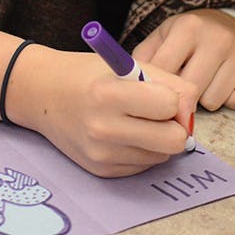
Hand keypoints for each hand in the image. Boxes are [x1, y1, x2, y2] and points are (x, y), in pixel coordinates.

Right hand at [8, 47, 196, 177]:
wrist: (43, 94)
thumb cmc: (90, 74)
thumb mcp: (128, 64)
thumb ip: (169, 83)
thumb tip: (191, 113)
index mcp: (109, 94)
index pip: (169, 105)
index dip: (171, 98)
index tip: (159, 92)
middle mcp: (103, 128)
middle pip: (173, 140)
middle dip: (173, 125)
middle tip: (159, 113)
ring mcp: (101, 153)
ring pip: (161, 156)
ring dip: (157, 139)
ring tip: (135, 120)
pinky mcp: (101, 170)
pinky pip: (143, 166)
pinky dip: (141, 150)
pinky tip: (122, 134)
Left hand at [132, 9, 234, 111]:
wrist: (234, 24)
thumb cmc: (191, 36)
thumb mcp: (164, 36)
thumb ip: (144, 57)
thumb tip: (129, 84)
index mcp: (188, 27)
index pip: (164, 70)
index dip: (156, 87)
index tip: (153, 94)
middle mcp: (217, 37)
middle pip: (190, 90)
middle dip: (181, 98)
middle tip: (181, 92)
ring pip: (213, 101)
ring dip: (206, 100)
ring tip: (205, 82)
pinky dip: (230, 101)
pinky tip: (225, 85)